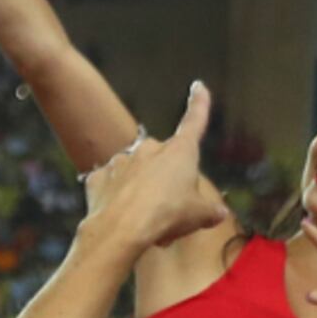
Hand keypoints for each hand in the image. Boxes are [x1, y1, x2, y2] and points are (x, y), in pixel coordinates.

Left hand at [79, 81, 222, 248]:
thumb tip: (218, 213)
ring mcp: (120, 161)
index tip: (198, 87)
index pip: (194, 122)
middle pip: (162, 160)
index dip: (199, 104)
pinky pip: (110, 186)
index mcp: (180, 151)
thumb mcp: (199, 216)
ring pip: (135, 173)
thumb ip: (210, 211)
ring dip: (140, 189)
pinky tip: (119, 214)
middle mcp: (149, 149)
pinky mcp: (97, 178)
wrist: (120, 230)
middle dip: (166, 179)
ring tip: (143, 218)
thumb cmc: (166, 216)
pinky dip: (114, 197)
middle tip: (168, 208)